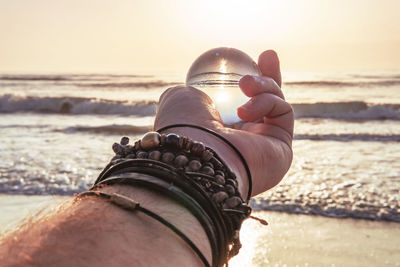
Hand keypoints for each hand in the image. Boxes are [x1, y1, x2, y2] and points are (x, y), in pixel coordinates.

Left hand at [155, 50, 293, 196]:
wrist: (197, 155)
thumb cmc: (184, 126)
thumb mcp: (180, 99)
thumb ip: (192, 93)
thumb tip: (196, 92)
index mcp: (222, 133)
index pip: (242, 104)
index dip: (251, 82)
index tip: (253, 59)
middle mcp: (245, 143)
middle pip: (266, 105)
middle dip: (269, 78)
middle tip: (268, 55)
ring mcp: (265, 148)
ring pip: (277, 105)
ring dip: (264, 87)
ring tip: (245, 85)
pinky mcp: (282, 151)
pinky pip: (283, 113)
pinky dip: (268, 102)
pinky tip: (246, 109)